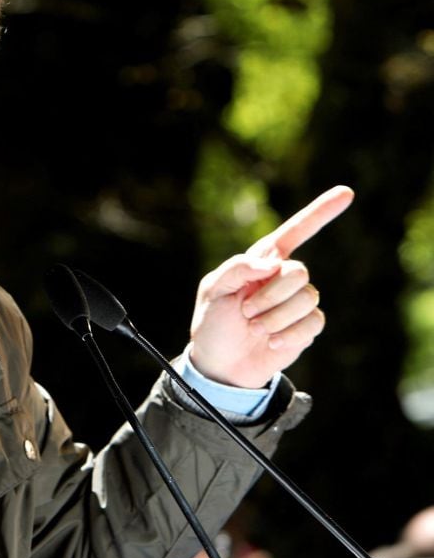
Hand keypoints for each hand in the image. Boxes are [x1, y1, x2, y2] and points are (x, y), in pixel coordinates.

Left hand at [189, 185, 353, 387]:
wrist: (221, 364)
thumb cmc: (212, 323)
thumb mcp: (212, 290)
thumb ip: (237, 268)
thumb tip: (271, 263)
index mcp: (261, 261)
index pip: (295, 231)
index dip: (320, 212)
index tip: (346, 193)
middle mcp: (283, 277)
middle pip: (298, 272)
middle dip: (269, 296)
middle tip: (246, 312)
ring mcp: (298, 302)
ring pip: (307, 299)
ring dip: (275, 318)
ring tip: (254, 328)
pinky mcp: (307, 326)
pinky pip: (313, 322)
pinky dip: (288, 335)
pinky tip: (270, 342)